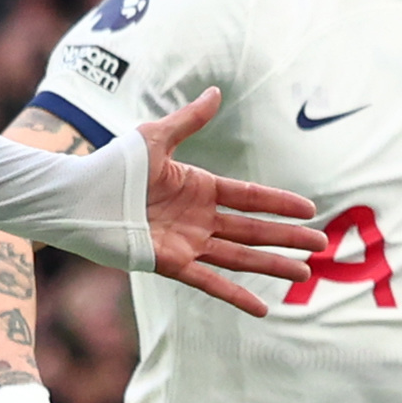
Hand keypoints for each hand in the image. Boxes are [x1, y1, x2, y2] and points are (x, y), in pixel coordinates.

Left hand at [132, 89, 321, 317]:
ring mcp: (187, 242)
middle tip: (321, 245)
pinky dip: (235, 296)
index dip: (281, 203)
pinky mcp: (171, 263)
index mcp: (200, 187)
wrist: (80, 197)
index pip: (252, 197)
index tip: (310, 209)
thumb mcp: (156, 138)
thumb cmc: (113, 165)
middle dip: (287, 238)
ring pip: (240, 258)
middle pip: (254, 230)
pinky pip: (210, 282)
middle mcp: (199, 218)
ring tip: (303, 274)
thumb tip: (216, 93)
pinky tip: (261, 309)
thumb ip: (189, 120)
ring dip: (272, 266)